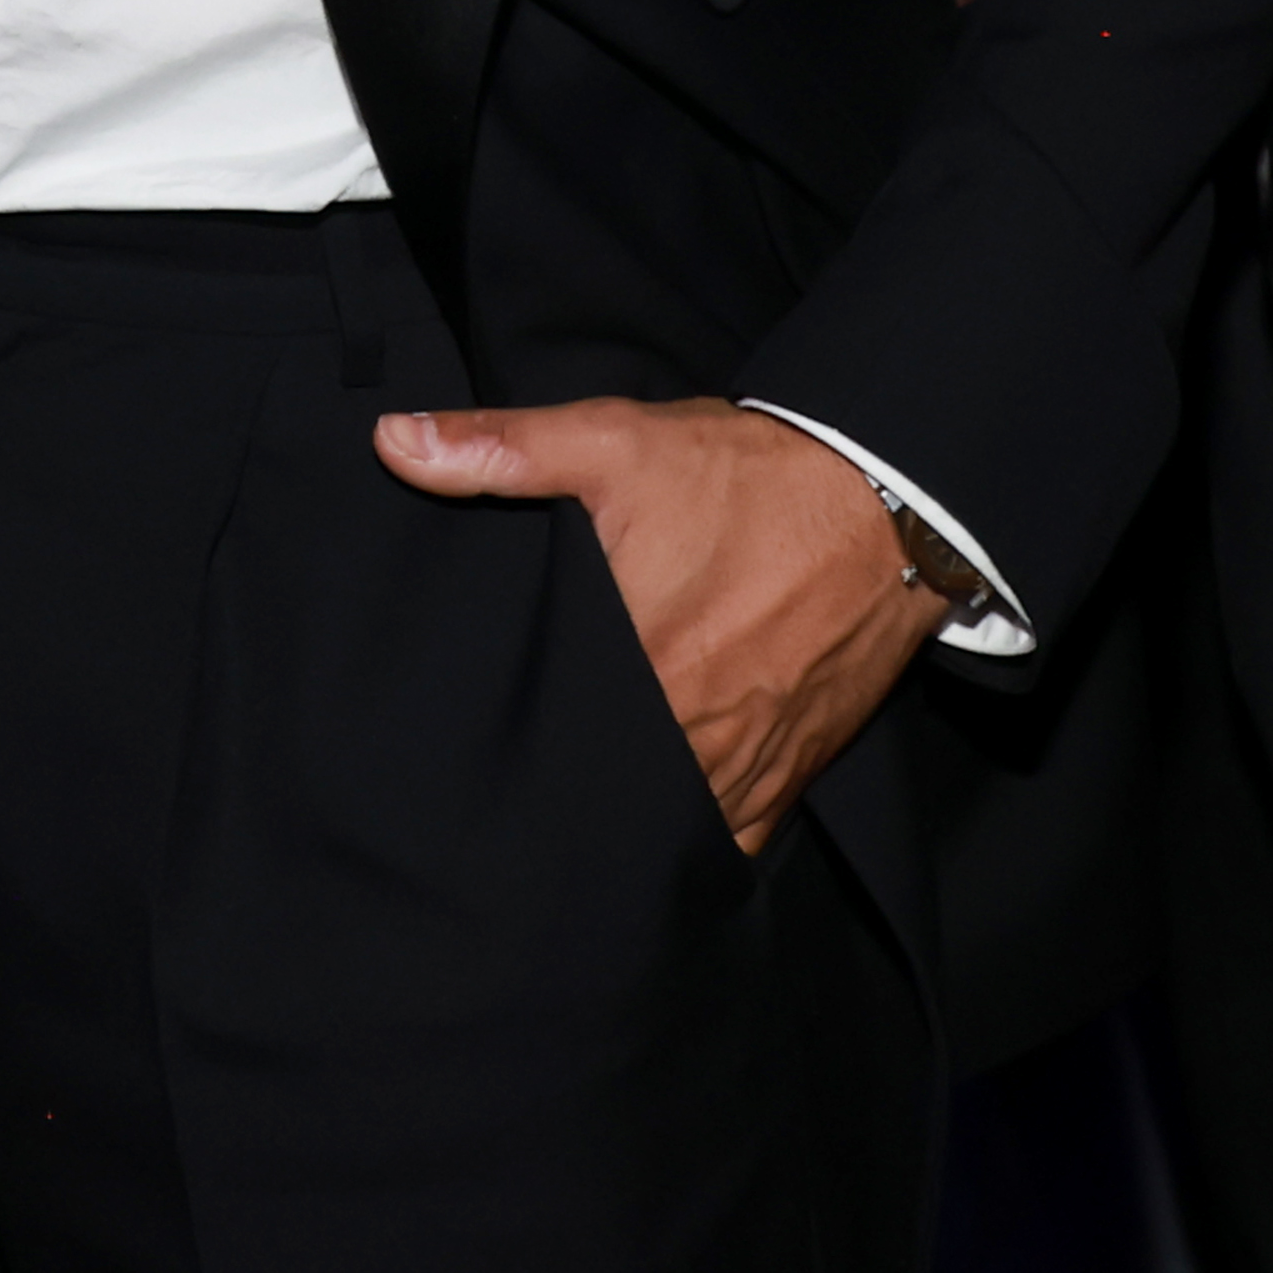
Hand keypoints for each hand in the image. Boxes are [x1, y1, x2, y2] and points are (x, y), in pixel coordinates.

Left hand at [375, 393, 943, 851]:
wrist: (878, 502)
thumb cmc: (742, 474)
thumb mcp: (610, 439)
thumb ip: (500, 448)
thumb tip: (393, 442)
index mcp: (637, 657)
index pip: (547, 728)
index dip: (508, 738)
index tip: (472, 742)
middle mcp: (692, 726)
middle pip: (606, 782)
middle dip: (564, 777)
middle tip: (517, 774)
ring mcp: (747, 760)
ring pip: (667, 819)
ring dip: (628, 812)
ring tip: (574, 806)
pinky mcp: (792, 771)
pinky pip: (734, 832)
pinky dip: (699, 830)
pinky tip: (657, 821)